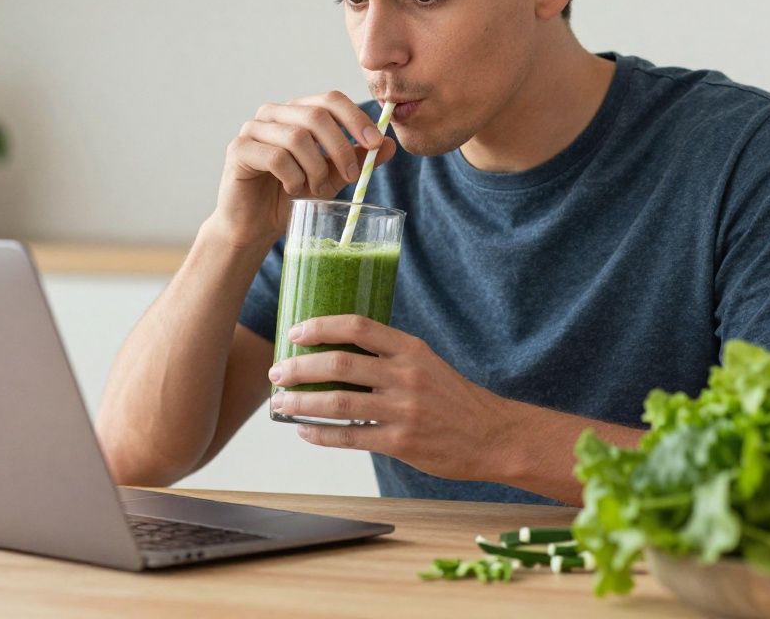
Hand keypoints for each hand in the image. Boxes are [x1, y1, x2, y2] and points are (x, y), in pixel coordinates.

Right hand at [210, 92, 395, 248]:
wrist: (256, 225)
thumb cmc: (292, 195)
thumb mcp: (332, 177)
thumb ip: (356, 159)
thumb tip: (389, 144)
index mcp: (298, 111)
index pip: (331, 99)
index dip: (356, 119)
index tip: (375, 143)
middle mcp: (274, 113)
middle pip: (316, 115)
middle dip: (340, 148)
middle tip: (350, 176)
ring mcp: (253, 128)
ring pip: (297, 137)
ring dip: (315, 169)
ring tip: (315, 189)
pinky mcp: (238, 149)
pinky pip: (276, 157)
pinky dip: (293, 178)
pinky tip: (292, 190)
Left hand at [267, 315, 512, 481]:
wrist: (492, 436)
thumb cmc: (452, 397)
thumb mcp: (426, 362)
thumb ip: (387, 355)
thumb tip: (336, 350)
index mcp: (410, 349)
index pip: (357, 327)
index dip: (321, 326)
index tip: (295, 332)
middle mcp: (406, 375)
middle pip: (340, 364)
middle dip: (300, 367)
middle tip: (278, 371)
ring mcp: (403, 410)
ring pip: (338, 402)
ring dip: (302, 402)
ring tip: (281, 403)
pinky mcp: (401, 443)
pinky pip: (350, 438)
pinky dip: (321, 434)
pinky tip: (304, 431)